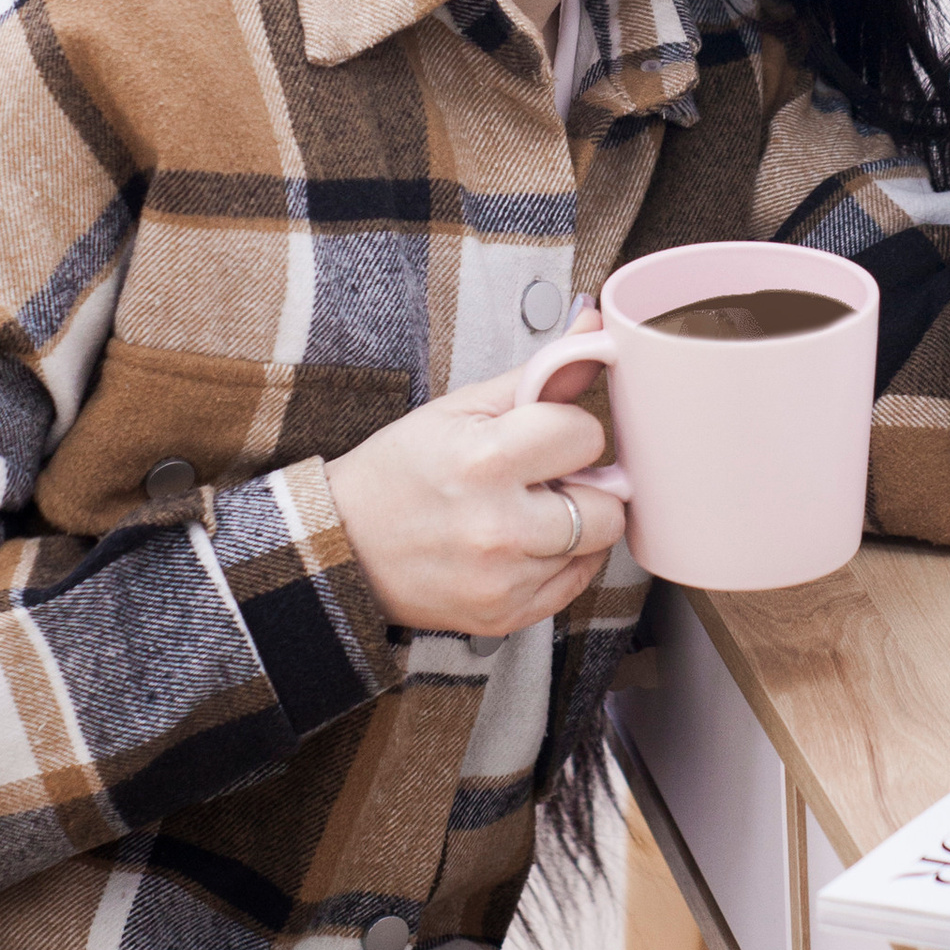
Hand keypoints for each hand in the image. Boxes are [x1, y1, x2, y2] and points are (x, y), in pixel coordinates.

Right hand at [324, 368, 623, 638]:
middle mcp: (499, 528)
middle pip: (608, 504)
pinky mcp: (505, 616)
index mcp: (485, 461)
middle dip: (584, 483)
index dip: (569, 431)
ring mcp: (504, 580)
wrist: (342, 547)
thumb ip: (538, 374)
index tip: (546, 437)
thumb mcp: (460, 408)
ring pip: (596, 545)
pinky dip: (561, 561)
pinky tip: (524, 543)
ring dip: (575, 524)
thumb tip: (595, 333)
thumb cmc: (399, 472)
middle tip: (545, 478)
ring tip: (527, 510)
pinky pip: (575, 584)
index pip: (587, 436)